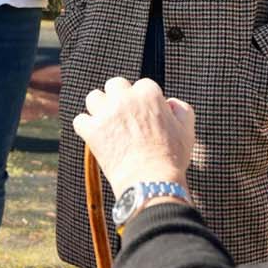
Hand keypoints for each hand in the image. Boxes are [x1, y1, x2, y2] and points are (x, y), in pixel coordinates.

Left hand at [73, 77, 193, 195]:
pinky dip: (86, 127)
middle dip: (118, 97)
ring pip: (94, 97)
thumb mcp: (187, 131)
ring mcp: (106, 113)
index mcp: (149, 93)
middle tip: (123, 115)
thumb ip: (182, 109)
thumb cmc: (171, 159)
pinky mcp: (91, 130)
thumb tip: (169, 103)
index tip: (144, 115)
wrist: (151, 182)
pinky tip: (95, 136)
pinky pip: (80, 120)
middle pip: (115, 85)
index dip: (144, 101)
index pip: (142, 85)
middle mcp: (125, 98)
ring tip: (107, 123)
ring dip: (99, 108)